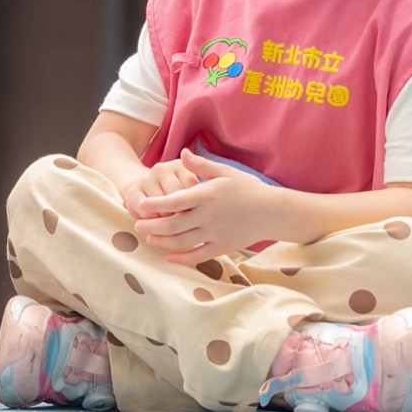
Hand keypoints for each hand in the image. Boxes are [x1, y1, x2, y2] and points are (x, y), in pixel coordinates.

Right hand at [121, 158, 199, 219]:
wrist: (147, 188)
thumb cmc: (178, 192)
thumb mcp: (193, 187)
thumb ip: (201, 189)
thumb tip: (201, 203)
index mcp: (179, 165)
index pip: (192, 188)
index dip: (196, 205)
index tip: (198, 212)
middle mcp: (161, 169)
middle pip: (176, 198)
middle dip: (182, 214)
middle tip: (185, 220)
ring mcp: (145, 179)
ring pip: (161, 207)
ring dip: (168, 220)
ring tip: (172, 222)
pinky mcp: (133, 192)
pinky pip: (146, 213)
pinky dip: (153, 222)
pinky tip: (157, 221)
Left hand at [132, 149, 271, 261]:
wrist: (273, 211)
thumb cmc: (249, 188)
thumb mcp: (226, 172)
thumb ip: (201, 165)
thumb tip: (182, 153)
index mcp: (207, 195)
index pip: (174, 200)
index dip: (155, 204)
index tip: (141, 205)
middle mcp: (208, 215)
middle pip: (173, 224)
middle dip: (152, 225)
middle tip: (137, 225)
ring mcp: (215, 233)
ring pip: (182, 241)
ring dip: (162, 241)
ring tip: (149, 238)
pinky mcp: (222, 247)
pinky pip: (198, 255)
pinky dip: (182, 258)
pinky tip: (168, 257)